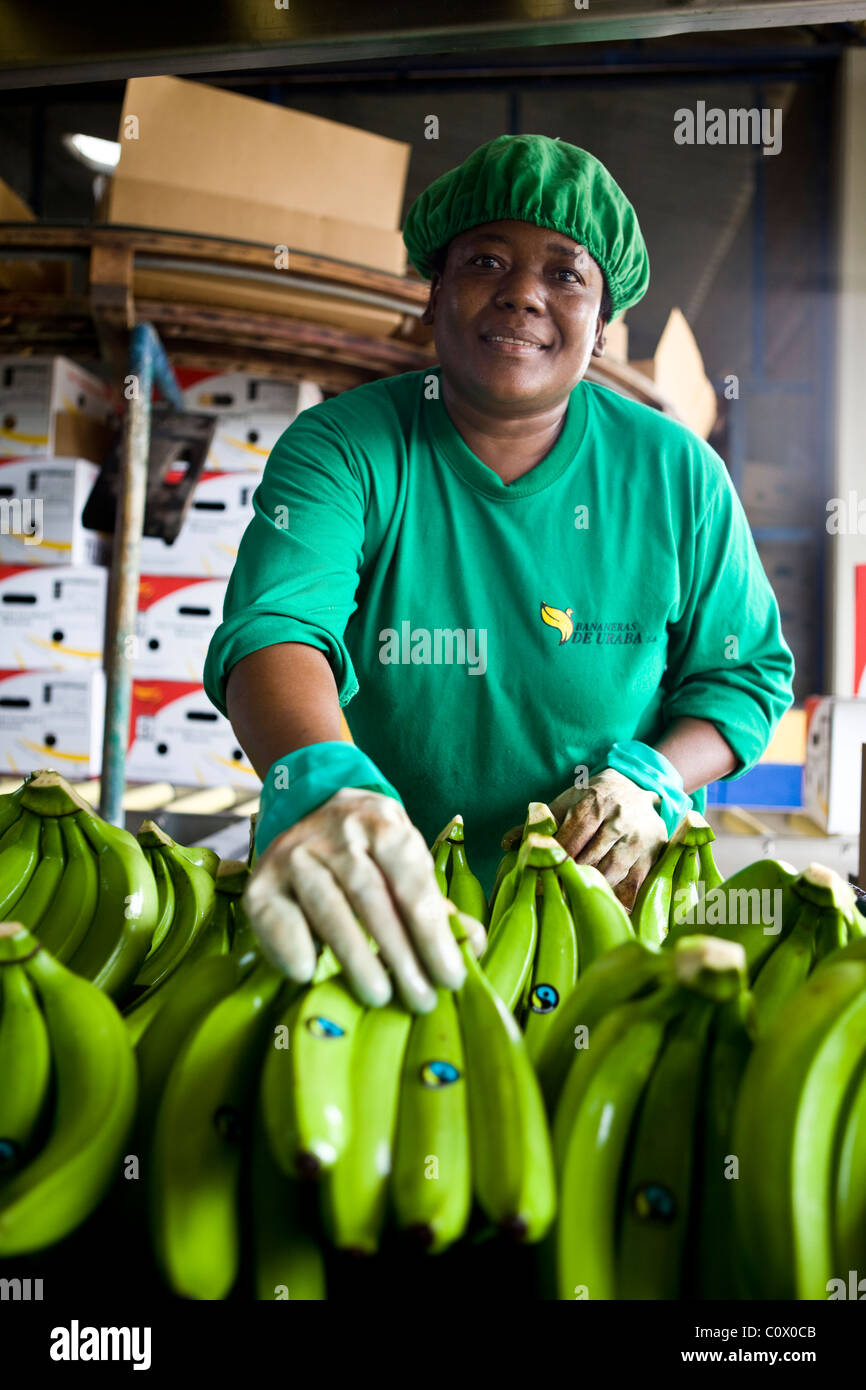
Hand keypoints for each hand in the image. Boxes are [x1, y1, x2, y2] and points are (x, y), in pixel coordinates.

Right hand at [242, 787, 472, 1011]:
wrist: (311, 810)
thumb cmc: (372, 852)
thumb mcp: (407, 863)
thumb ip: (436, 905)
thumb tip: (472, 944)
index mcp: (383, 825)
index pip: (412, 884)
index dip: (433, 935)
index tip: (451, 979)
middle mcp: (336, 833)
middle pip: (372, 898)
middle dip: (400, 954)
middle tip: (421, 1000)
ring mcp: (295, 853)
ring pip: (328, 908)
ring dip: (355, 956)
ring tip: (379, 996)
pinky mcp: (262, 880)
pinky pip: (276, 917)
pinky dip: (292, 946)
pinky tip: (309, 973)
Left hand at [503, 769, 666, 909]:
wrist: (637, 787)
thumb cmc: (594, 798)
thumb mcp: (567, 802)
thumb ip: (540, 824)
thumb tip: (507, 844)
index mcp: (595, 802)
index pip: (569, 839)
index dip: (551, 861)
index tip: (536, 879)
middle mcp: (619, 820)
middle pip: (588, 859)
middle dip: (566, 878)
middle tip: (548, 894)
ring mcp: (638, 840)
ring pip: (608, 874)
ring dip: (587, 889)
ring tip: (568, 900)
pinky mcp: (651, 857)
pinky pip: (631, 886)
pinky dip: (614, 898)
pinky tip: (597, 905)